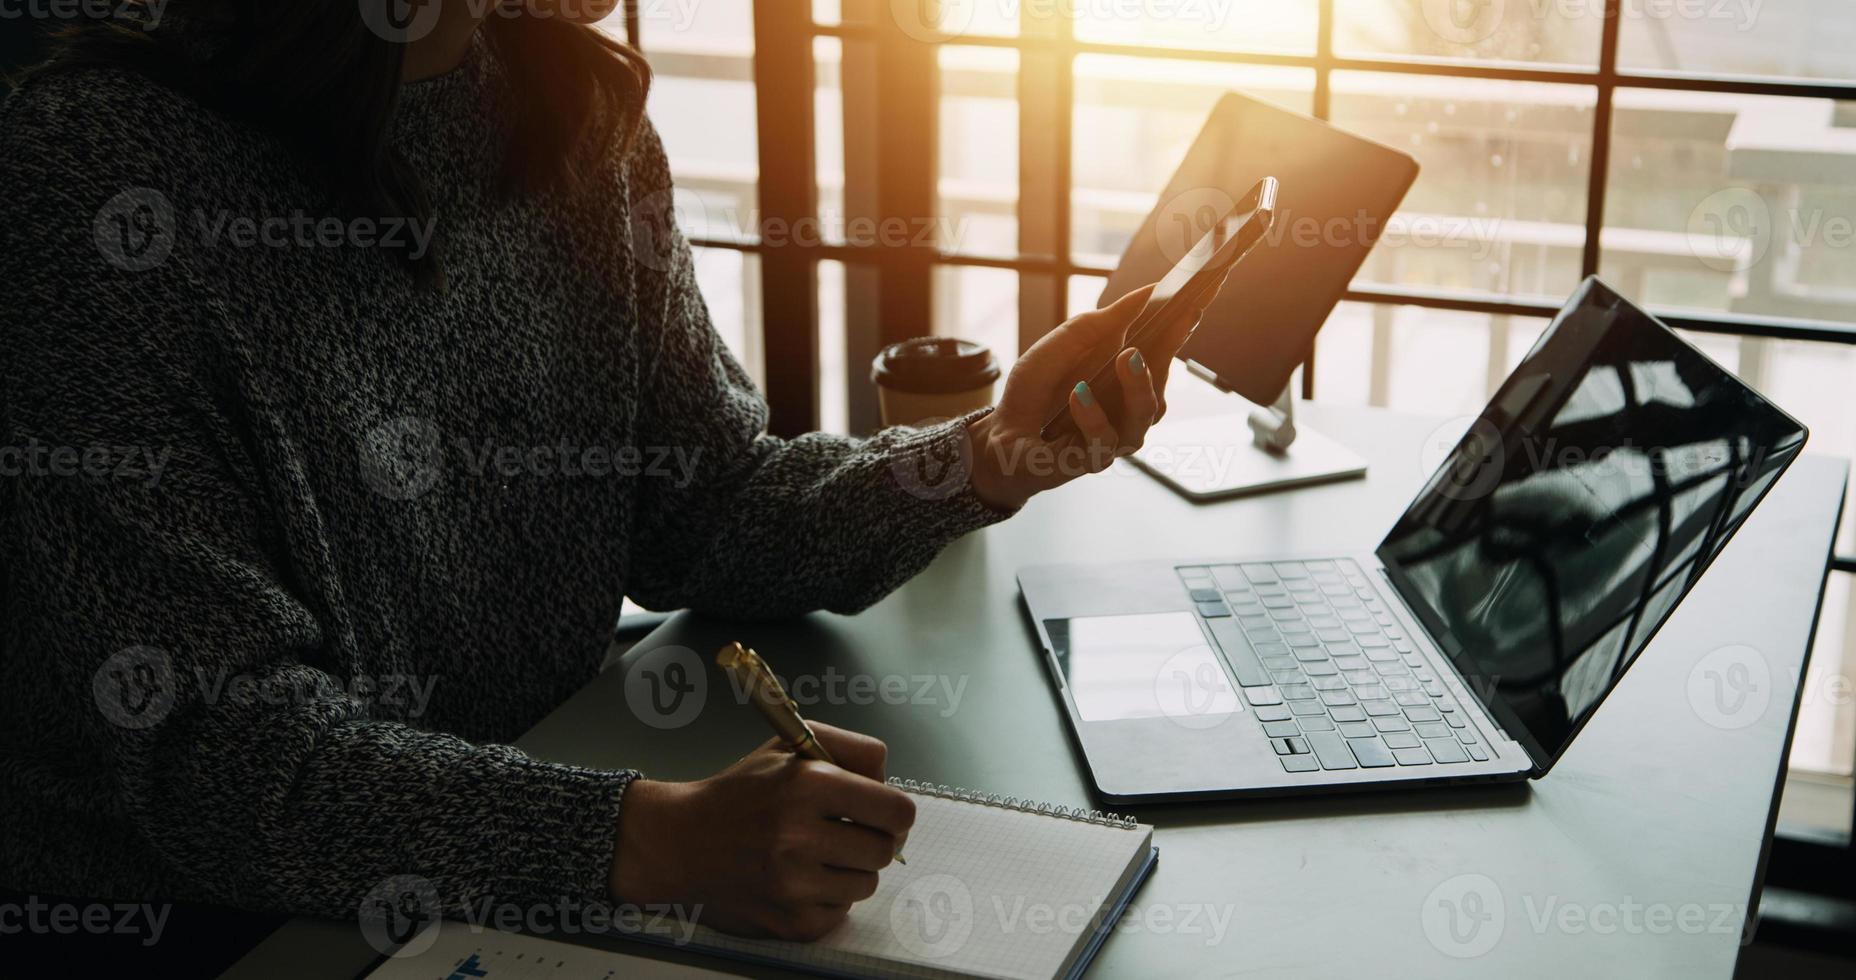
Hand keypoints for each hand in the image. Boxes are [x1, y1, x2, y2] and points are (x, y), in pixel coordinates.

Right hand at [609, 723, 914, 940]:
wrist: (682, 842)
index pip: (897, 811)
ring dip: (849, 869)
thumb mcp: (793, 746)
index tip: (882, 814)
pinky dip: (826, 896)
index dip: (894, 813)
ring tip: (813, 853)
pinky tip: (797, 878)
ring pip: (867, 883)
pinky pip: (840, 910)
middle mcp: (800, 836)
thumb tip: (891, 784)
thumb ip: (854, 750)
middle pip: (885, 850)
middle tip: (844, 832)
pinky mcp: (791, 922)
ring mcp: (794, 885)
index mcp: (808, 785)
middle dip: (871, 839)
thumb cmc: (741, 792)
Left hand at [966, 285, 1201, 510]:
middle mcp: (1130, 407)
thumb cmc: (1036, 390)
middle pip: (1162, 380)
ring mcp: (1117, 436)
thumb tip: (1147, 293)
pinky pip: (1104, 440)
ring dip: (1138, 384)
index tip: (1197, 298)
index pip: (1162, 349)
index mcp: (1126, 376)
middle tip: (1177, 319)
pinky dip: (1092, 415)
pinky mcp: (1093, 460)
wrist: (1000, 435)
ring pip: (1144, 414)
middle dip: (1171, 349)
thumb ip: (1102, 323)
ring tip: (1127, 356)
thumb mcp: (1063, 345)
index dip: (1183, 325)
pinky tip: (1078, 395)